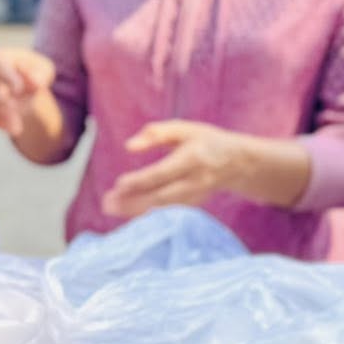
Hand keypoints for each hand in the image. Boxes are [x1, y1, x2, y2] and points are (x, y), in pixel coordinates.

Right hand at [0, 49, 54, 138]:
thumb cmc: (36, 72)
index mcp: (1, 58)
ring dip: (0, 115)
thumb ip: (41, 74)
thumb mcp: (44, 69)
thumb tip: (35, 83)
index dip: (7, 78)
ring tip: (18, 126)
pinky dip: (1, 123)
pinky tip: (15, 129)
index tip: (19, 90)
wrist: (30, 84)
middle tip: (15, 108)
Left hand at [100, 121, 248, 220]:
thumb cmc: (206, 141)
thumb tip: (129, 146)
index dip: (140, 181)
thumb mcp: (185, 129)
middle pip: (160, 197)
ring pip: (162, 209)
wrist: (237, 163)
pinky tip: (126, 212)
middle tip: (106, 203)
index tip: (118, 185)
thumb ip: (156, 133)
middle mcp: (194, 182)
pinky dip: (146, 215)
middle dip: (132, 202)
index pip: (162, 174)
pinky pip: (167, 214)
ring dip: (134, 211)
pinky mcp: (193, 206)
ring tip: (110, 209)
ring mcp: (195, 197)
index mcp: (192, 159)